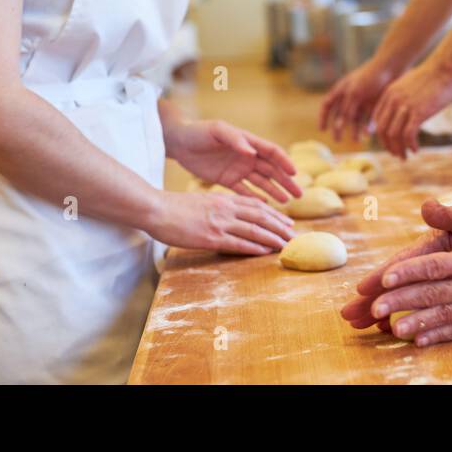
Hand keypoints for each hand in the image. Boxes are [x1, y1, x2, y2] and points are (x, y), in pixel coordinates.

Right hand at [150, 190, 294, 254]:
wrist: (156, 209)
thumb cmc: (175, 207)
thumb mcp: (203, 201)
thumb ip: (219, 207)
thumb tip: (232, 216)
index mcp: (224, 199)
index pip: (256, 206)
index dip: (274, 214)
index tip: (286, 222)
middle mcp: (226, 209)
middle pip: (261, 217)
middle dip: (280, 226)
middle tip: (295, 235)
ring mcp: (219, 223)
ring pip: (254, 230)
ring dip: (273, 238)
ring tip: (287, 245)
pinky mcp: (211, 237)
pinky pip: (238, 243)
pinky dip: (255, 248)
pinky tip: (266, 252)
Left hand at [170, 119, 303, 204]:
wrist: (178, 141)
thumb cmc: (198, 131)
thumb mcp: (217, 131)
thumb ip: (235, 140)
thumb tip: (252, 152)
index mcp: (248, 142)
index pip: (272, 152)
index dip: (284, 162)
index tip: (295, 174)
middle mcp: (247, 156)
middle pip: (272, 170)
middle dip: (286, 181)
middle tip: (299, 195)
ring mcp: (238, 169)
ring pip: (262, 182)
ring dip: (275, 191)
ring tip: (287, 202)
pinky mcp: (226, 179)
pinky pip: (244, 191)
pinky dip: (255, 198)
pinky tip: (265, 206)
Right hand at [319, 57, 398, 141]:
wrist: (391, 68)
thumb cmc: (369, 77)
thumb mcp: (354, 93)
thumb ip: (346, 110)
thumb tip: (338, 127)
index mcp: (341, 89)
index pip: (327, 105)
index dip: (323, 117)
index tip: (322, 130)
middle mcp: (349, 96)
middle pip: (340, 115)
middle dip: (338, 128)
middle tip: (338, 140)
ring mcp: (361, 101)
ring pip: (355, 119)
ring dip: (354, 130)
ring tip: (358, 140)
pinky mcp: (373, 104)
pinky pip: (368, 119)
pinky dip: (368, 127)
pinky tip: (370, 133)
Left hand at [363, 187, 451, 345]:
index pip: (434, 266)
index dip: (408, 272)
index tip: (385, 277)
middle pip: (431, 293)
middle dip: (401, 300)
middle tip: (374, 308)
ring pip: (443, 316)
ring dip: (416, 322)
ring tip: (392, 328)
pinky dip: (439, 335)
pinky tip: (420, 340)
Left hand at [370, 59, 451, 156]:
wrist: (444, 68)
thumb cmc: (431, 77)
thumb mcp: (409, 86)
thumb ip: (402, 98)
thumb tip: (404, 112)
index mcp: (389, 94)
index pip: (377, 120)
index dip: (382, 135)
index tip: (390, 144)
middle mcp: (393, 101)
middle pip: (382, 130)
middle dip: (388, 146)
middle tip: (396, 154)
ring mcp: (405, 106)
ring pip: (394, 135)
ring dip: (398, 149)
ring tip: (405, 156)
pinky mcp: (418, 112)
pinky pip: (408, 135)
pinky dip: (410, 145)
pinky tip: (416, 150)